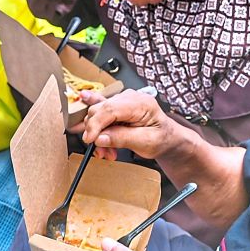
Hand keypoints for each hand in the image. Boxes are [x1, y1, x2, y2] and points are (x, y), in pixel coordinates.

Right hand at [80, 89, 195, 159]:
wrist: (167, 138)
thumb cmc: (161, 138)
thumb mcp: (146, 142)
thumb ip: (122, 138)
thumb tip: (100, 138)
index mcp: (141, 104)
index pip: (110, 109)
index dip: (96, 124)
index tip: (90, 140)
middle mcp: (130, 98)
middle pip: (100, 110)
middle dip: (96, 133)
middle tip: (102, 152)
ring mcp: (122, 100)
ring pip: (97, 113)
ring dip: (97, 133)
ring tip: (106, 150)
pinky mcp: (117, 105)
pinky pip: (100, 104)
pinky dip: (92, 109)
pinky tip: (83, 98)